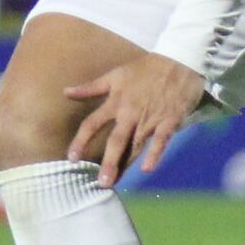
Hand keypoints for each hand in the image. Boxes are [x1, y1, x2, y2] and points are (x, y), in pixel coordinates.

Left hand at [68, 53, 213, 185]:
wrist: (179, 61)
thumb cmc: (146, 68)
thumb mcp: (116, 74)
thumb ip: (91, 87)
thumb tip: (65, 92)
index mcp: (115, 101)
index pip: (93, 123)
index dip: (81, 141)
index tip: (72, 158)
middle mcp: (130, 113)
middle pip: (115, 141)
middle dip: (107, 162)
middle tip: (100, 183)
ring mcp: (150, 118)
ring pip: (136, 145)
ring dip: (126, 164)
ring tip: (117, 182)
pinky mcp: (169, 121)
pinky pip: (160, 141)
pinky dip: (154, 154)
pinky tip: (147, 169)